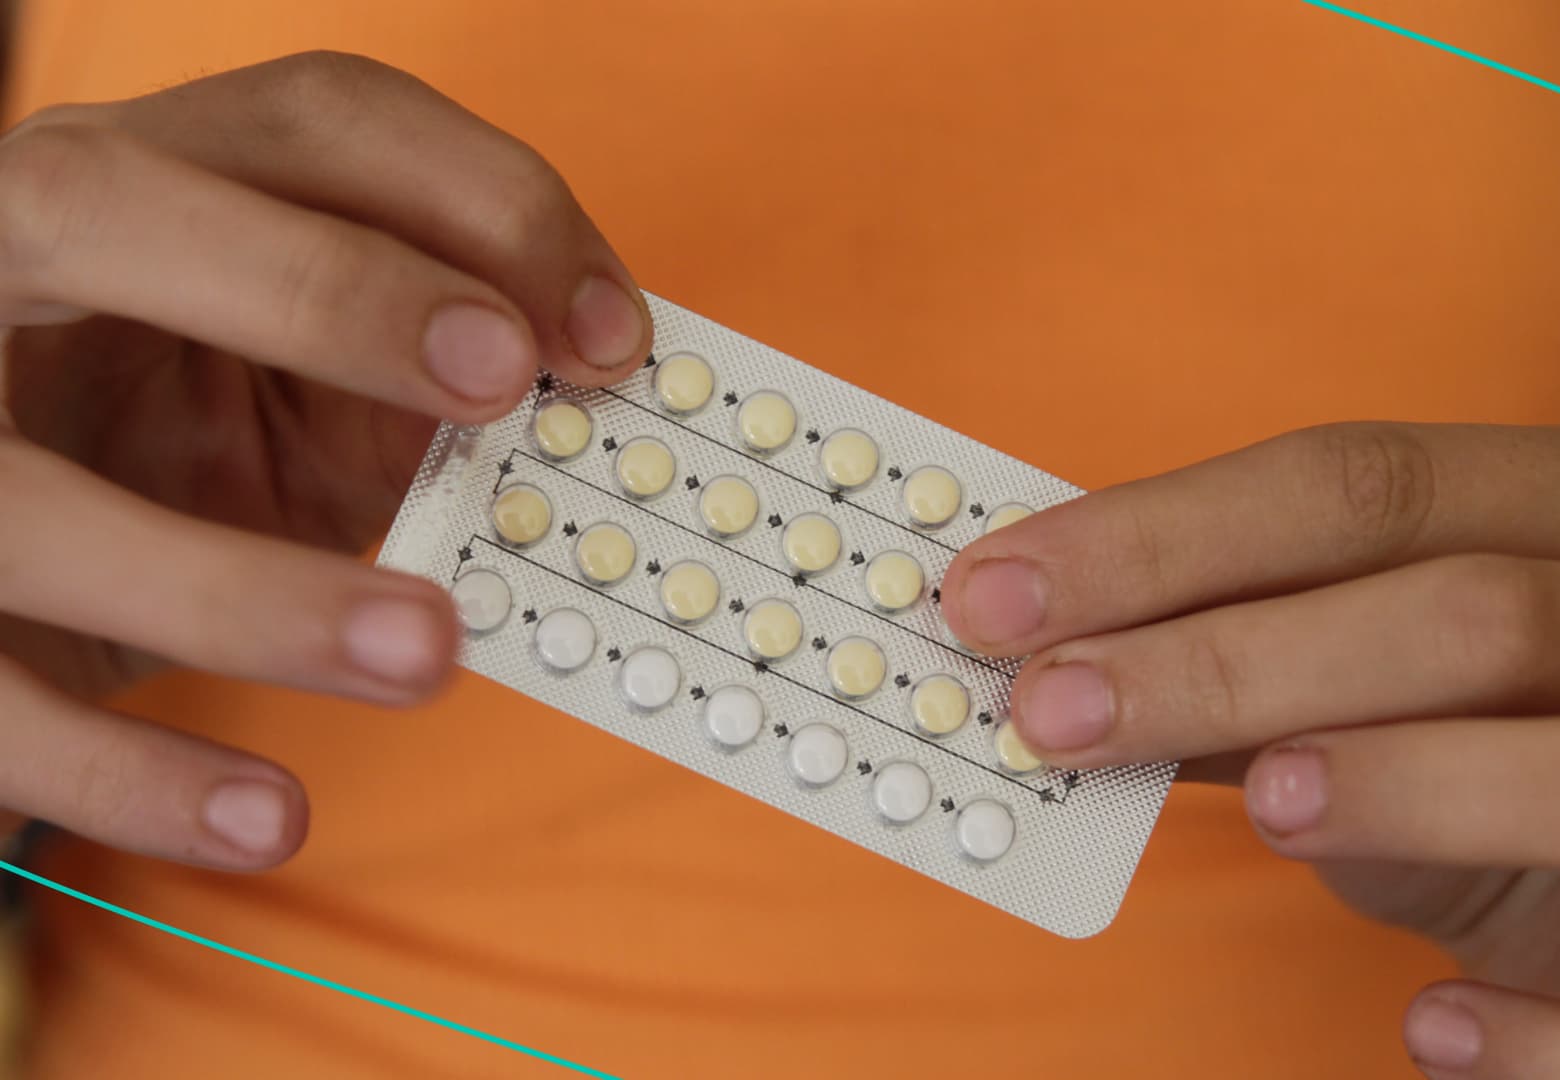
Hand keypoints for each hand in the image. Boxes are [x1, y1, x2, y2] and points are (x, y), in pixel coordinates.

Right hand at [0, 52, 650, 868]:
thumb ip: (431, 384)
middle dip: (325, 288)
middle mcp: (0, 266)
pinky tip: (271, 820)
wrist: (13, 563)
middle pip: (106, 205)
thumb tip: (604, 424)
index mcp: (145, 181)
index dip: (474, 200)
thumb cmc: (189, 440)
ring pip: (30, 494)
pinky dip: (131, 776)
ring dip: (245, 587)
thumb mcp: (313, 387)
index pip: (306, 120)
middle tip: (502, 377)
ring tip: (426, 652)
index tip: (609, 332)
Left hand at [945, 423, 1559, 1078]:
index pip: (1381, 478)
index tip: (999, 595)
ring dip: (1428, 784)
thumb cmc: (1484, 745)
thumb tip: (1030, 638)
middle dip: (1244, 657)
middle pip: (1493, 611)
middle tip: (1056, 710)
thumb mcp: (1359, 665)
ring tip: (1263, 805)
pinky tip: (1432, 1029)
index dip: (1170, 536)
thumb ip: (1230, 642)